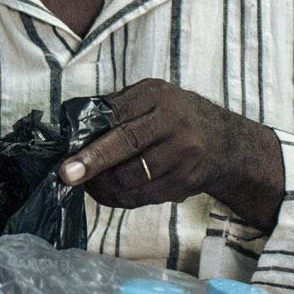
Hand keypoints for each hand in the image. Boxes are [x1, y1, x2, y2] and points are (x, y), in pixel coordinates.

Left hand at [58, 79, 285, 230]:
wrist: (226, 143)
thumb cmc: (175, 117)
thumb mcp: (152, 98)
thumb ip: (117, 108)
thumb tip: (73, 126)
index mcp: (157, 96)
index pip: (117, 115)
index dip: (90, 135)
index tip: (67, 151)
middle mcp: (173, 123)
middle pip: (126, 144)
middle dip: (93, 163)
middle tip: (68, 175)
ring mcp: (181, 155)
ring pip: (131, 177)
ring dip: (102, 185)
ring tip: (88, 183)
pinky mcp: (184, 181)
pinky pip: (142, 196)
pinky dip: (119, 198)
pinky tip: (108, 192)